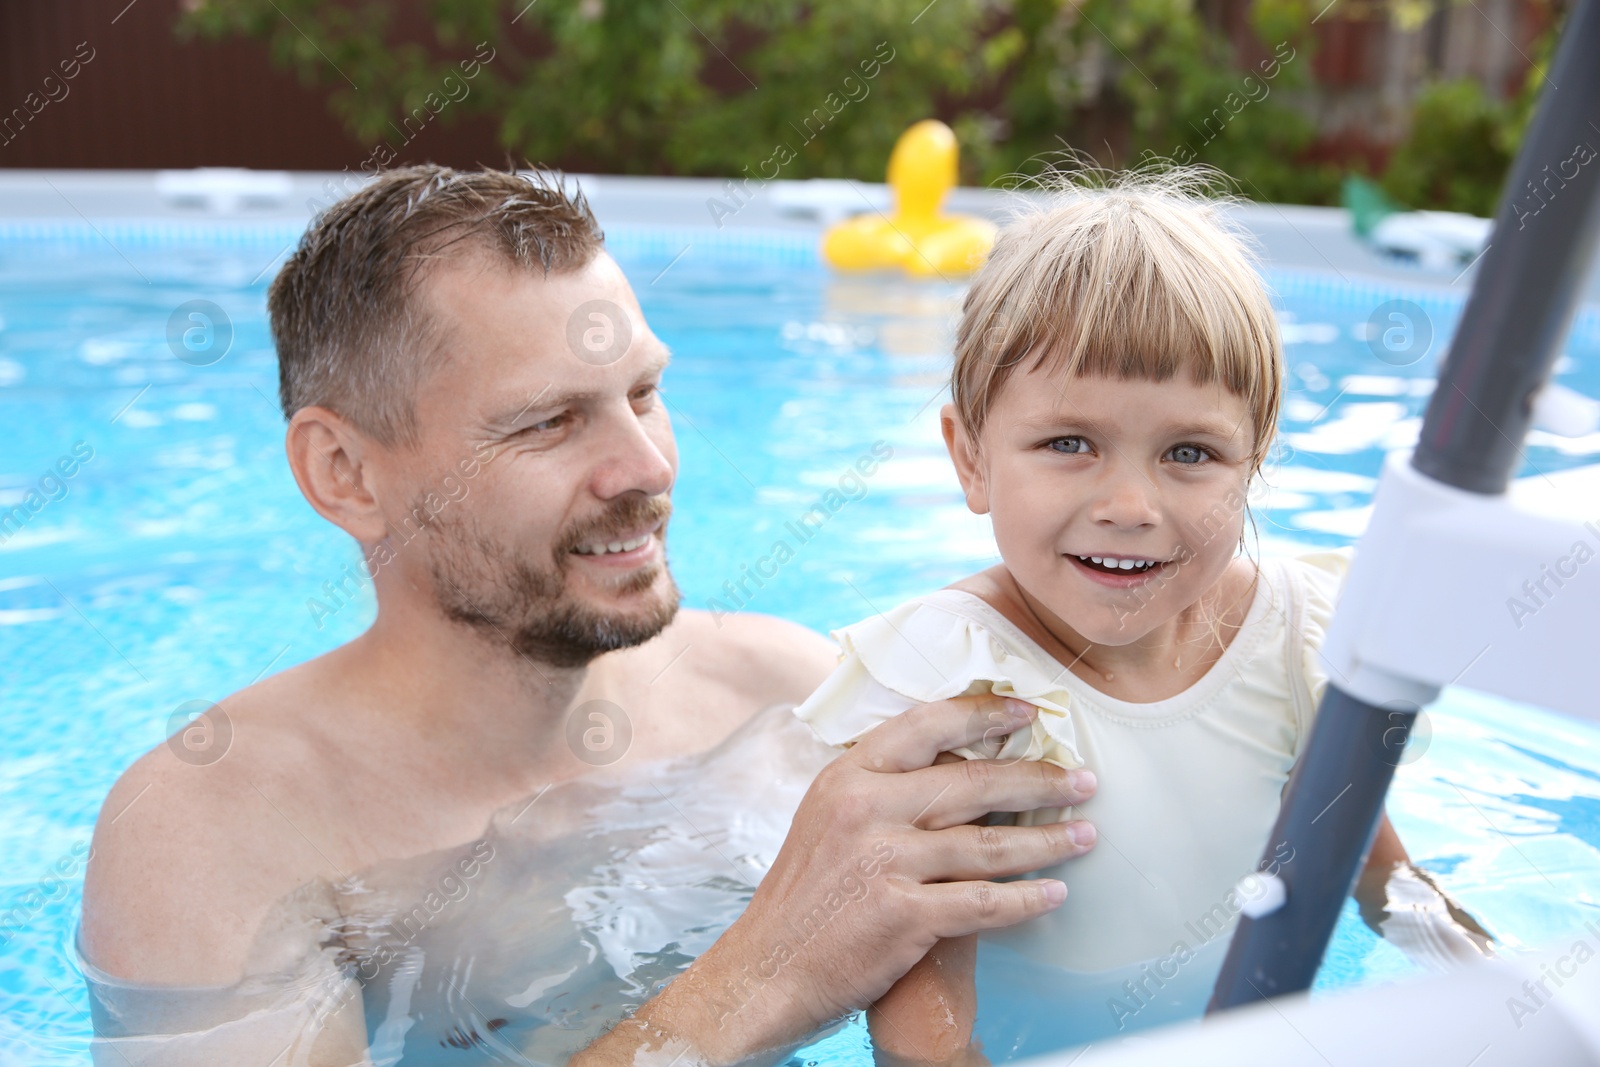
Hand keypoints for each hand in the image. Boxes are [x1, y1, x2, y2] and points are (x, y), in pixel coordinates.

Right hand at [578, 695, 1097, 1064]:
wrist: (766, 968)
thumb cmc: (803, 896)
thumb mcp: (826, 818)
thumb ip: (879, 788)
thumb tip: (951, 764)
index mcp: (847, 775)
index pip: (927, 725)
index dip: (984, 715)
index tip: (1028, 713)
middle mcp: (866, 808)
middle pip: (972, 782)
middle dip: (1038, 780)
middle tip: (1082, 780)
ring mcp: (885, 860)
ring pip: (989, 844)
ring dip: (1048, 841)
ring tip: (1085, 835)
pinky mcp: (903, 913)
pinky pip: (984, 902)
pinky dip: (1027, 900)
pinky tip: (1054, 894)